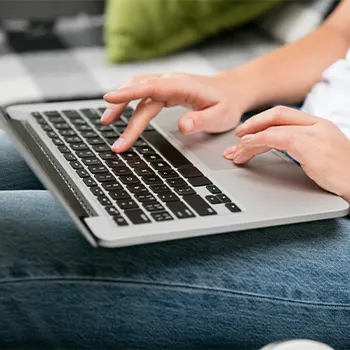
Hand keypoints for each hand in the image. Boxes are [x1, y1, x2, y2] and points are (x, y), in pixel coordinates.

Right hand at [102, 72, 248, 152]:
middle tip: (106, 126)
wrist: (234, 90)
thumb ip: (202, 121)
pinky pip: (144, 95)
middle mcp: (171, 82)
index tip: (109, 99)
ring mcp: (168, 85)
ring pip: (139, 91)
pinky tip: (123, 113)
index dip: (129, 93)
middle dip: (120, 108)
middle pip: (140, 91)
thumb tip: (183, 127)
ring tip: (107, 120)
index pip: (150, 87)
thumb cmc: (228, 104)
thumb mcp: (221, 116)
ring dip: (121, 104)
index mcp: (182, 86)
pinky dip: (131, 103)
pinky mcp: (167, 90)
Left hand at [224, 106, 349, 202]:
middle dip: (251, 126)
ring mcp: (314, 133)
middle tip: (234, 141)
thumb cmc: (343, 176)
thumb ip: (299, 149)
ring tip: (235, 152)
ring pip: (272, 127)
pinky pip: (276, 137)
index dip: (261, 121)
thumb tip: (273, 151)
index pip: (283, 115)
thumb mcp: (319, 157)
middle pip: (275, 116)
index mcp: (318, 125)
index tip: (245, 134)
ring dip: (249, 140)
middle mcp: (316, 125)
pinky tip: (246, 148)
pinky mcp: (310, 145)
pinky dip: (257, 141)